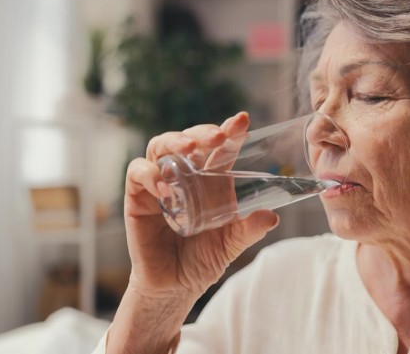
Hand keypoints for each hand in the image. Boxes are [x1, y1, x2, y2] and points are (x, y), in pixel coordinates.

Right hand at [123, 111, 279, 297]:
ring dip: (174, 141)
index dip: (229, 131)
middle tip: (218, 137)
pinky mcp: (137, 198)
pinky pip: (138, 173)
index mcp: (210, 180)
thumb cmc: (203, 260)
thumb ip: (249, 230)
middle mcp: (184, 175)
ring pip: (160, 146)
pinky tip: (165, 188)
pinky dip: (150, 174)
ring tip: (189, 150)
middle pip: (188, 139)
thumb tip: (272, 217)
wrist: (174, 287)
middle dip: (202, 132)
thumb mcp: (231, 244)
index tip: (241, 121)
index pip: (219, 148)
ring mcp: (159, 184)